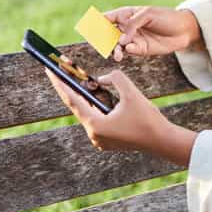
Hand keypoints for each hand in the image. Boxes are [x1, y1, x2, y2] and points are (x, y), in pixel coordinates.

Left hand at [45, 67, 168, 152]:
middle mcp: (94, 134)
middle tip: (62, 71)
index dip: (59, 83)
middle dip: (73, 88)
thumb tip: (100, 79)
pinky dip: (97, 106)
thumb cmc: (148, 118)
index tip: (49, 70)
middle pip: (79, 106)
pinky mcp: (107, 140)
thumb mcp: (131, 92)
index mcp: (96, 124)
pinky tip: (98, 96)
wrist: (162, 141)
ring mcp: (100, 139)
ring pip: (89, 112)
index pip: (72, 100)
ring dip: (88, 98)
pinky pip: (97, 119)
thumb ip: (114, 79)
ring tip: (83, 81)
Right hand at [101, 5, 201, 62]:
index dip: (96, 23)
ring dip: (114, 49)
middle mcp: (126, 27)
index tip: (90, 29)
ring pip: (116, 45)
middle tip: (100, 45)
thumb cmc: (166, 17)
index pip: (107, 18)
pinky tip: (130, 49)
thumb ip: (133, 24)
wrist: (184, 30)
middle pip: (107, 34)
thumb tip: (121, 39)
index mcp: (126, 14)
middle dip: (102, 40)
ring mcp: (132, 39)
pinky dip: (127, 51)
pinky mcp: (140, 49)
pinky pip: (129, 51)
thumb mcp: (149, 14)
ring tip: (116, 54)